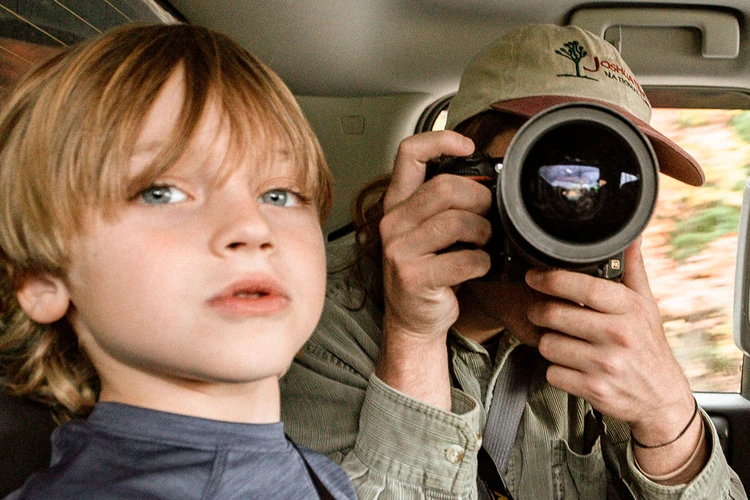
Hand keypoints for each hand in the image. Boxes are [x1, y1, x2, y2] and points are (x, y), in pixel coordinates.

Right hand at [376, 131, 491, 408]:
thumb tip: (491, 180)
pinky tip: (480, 266)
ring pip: (457, 221)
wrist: (413, 319)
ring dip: (484, 232)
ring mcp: (399, 250)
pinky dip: (483, 262)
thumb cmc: (429, 271)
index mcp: (397, 203)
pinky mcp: (413, 277)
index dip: (441, 141)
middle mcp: (392, 222)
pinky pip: (465, 259)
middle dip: (481, 198)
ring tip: (485, 242)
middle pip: (446, 187)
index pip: (409, 153)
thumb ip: (447, 204)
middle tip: (490, 213)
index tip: (468, 148)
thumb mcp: (429, 231)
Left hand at [525, 237, 696, 446]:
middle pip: (554, 314)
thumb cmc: (648, 347)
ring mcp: (605, 364)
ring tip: (560, 341)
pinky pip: (552, 372)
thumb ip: (633, 270)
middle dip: (539, 311)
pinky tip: (569, 365)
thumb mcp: (646, 306)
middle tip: (540, 311)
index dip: (551, 279)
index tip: (534, 276)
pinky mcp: (593, 389)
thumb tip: (633, 236)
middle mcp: (618, 335)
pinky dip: (555, 370)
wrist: (661, 398)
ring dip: (547, 342)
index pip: (582, 287)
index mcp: (628, 309)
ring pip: (547, 344)